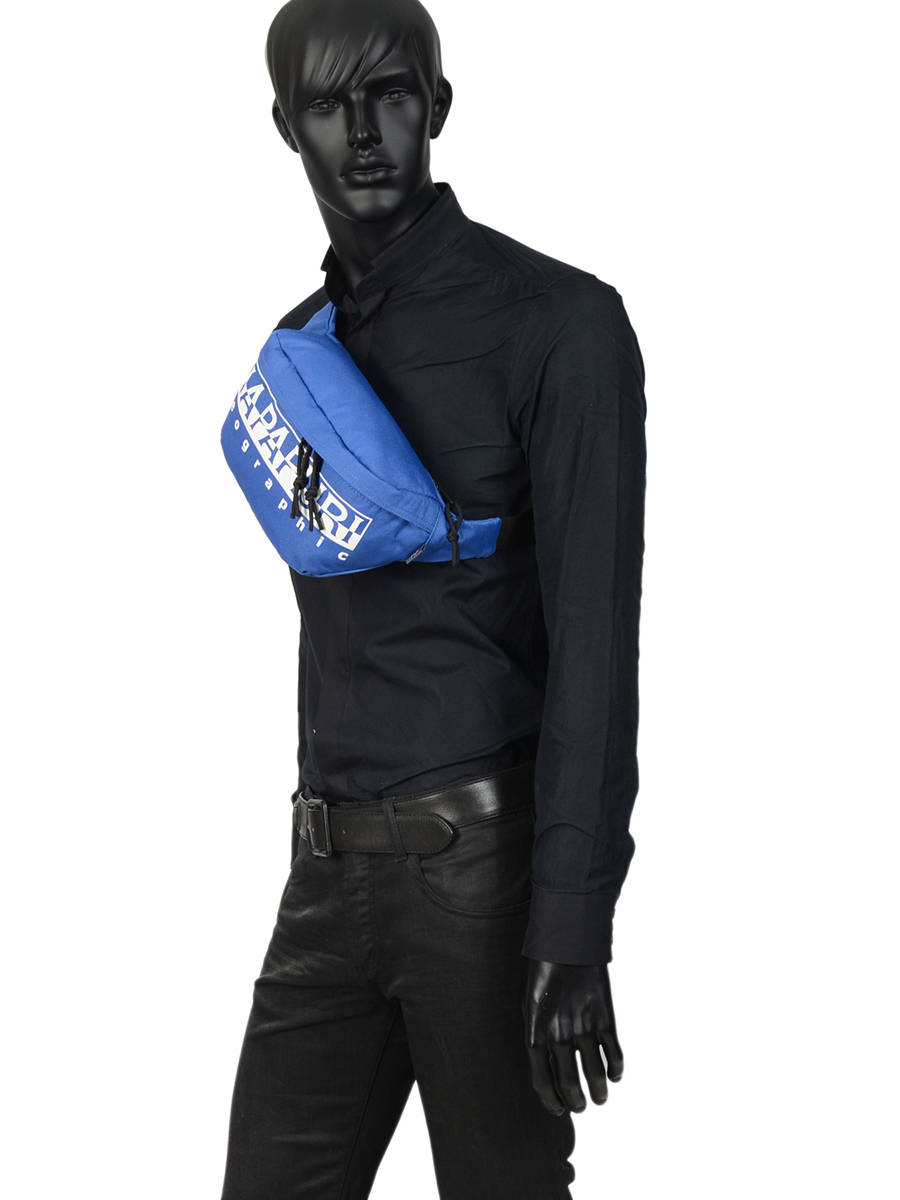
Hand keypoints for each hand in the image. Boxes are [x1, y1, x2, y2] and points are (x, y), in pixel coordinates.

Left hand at [521, 957, 623, 1115]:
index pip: (541, 1079)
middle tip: (580, 1107)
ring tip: (600, 1098)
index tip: (558, 1109)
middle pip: (569, 1082)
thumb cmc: (542, 969)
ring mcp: (584, 1026)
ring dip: (598, 1092)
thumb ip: (535, 1030)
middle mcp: (559, 1033)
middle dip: (575, 1101)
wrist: (567, 941)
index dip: (550, 1100)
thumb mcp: (528, 1000)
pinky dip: (616, 1069)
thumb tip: (544, 1061)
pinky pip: (613, 1053)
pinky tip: (615, 1075)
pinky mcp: (605, 1017)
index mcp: (535, 1030)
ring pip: (594, 1074)